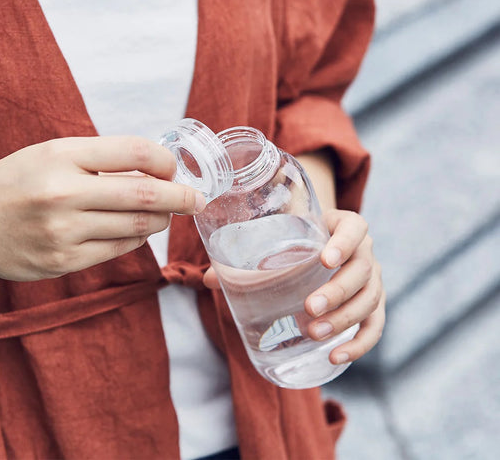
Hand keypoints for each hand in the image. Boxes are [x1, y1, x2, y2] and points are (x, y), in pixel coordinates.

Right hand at [0, 136, 205, 280]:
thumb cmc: (17, 182)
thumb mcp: (53, 154)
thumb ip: (103, 158)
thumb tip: (158, 170)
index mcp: (61, 156)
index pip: (134, 151)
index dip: (165, 161)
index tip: (174, 169)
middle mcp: (63, 193)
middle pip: (145, 194)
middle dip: (181, 197)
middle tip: (197, 200)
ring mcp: (63, 232)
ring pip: (137, 226)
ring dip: (161, 219)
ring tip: (165, 213)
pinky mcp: (63, 262)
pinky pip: (120, 249)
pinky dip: (137, 237)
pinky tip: (137, 229)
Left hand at [203, 209, 384, 364]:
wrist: (321, 248)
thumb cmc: (297, 243)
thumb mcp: (280, 240)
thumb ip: (246, 256)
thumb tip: (207, 279)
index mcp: (345, 226)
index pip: (356, 228)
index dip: (345, 243)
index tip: (325, 260)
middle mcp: (364, 251)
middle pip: (364, 270)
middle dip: (338, 291)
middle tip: (310, 307)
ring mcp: (372, 279)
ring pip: (370, 299)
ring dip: (345, 319)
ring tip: (314, 333)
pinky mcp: (372, 305)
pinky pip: (375, 325)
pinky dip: (360, 343)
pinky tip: (335, 355)